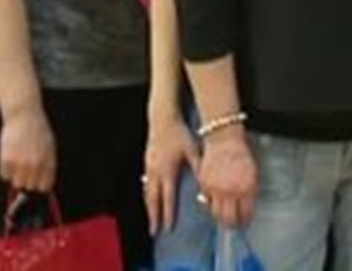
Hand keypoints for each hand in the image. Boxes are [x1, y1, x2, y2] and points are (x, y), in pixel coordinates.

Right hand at [0, 104, 56, 192]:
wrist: (24, 116)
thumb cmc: (38, 129)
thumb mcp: (49, 147)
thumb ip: (48, 164)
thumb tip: (46, 182)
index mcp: (48, 162)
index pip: (45, 186)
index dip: (40, 185)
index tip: (37, 183)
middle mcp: (36, 165)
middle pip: (30, 186)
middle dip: (27, 180)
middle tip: (25, 169)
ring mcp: (21, 163)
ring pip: (16, 183)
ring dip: (16, 176)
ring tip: (18, 162)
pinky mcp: (7, 160)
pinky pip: (4, 175)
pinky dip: (6, 170)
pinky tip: (10, 157)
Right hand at [143, 113, 200, 235]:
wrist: (163, 120)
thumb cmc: (180, 134)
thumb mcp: (192, 150)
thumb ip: (198, 168)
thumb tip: (206, 183)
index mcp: (168, 171)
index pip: (168, 198)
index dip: (168, 214)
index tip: (169, 227)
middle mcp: (156, 172)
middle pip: (153, 200)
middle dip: (154, 217)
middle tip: (154, 231)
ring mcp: (149, 168)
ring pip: (146, 193)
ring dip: (149, 208)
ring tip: (151, 219)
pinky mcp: (146, 163)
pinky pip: (145, 184)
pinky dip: (146, 195)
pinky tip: (148, 199)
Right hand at [195, 128, 257, 229]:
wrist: (225, 140)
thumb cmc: (241, 154)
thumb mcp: (253, 173)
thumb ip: (249, 192)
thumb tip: (246, 208)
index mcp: (247, 188)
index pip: (246, 213)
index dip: (245, 220)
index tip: (245, 222)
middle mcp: (231, 191)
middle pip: (229, 217)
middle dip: (232, 224)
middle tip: (233, 225)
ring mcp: (216, 189)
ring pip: (216, 213)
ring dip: (220, 217)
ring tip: (223, 217)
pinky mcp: (204, 185)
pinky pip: (206, 201)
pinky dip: (210, 204)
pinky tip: (215, 203)